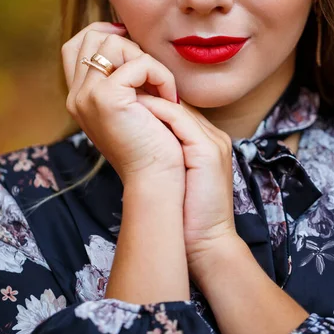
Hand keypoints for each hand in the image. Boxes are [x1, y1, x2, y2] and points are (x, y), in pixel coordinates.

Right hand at [62, 22, 185, 202]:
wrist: (156, 179)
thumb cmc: (153, 144)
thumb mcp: (132, 105)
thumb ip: (123, 78)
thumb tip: (130, 41)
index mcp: (80, 97)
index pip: (76, 46)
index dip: (102, 33)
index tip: (133, 43)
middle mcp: (77, 96)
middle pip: (92, 37)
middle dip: (128, 45)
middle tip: (152, 73)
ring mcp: (87, 96)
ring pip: (114, 43)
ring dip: (147, 60)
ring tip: (163, 89)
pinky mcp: (106, 97)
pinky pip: (139, 62)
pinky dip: (162, 75)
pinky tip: (170, 99)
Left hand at [135, 93, 236, 282]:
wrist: (206, 244)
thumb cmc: (185, 215)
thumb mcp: (175, 177)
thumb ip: (164, 154)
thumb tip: (133, 140)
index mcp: (208, 142)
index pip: (178, 109)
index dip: (151, 102)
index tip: (123, 98)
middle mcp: (213, 137)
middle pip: (179, 103)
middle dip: (149, 94)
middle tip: (120, 89)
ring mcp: (213, 142)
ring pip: (177, 106)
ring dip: (149, 98)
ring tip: (122, 94)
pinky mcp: (207, 150)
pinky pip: (179, 119)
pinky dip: (155, 111)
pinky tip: (133, 109)